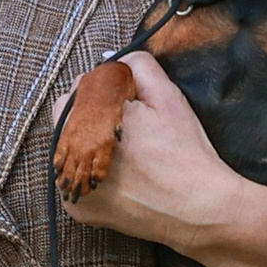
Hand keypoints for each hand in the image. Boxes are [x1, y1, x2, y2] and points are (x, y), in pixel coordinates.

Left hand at [51, 52, 241, 253]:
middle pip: (69, 120)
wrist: (198, 207)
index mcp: (90, 117)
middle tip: (130, 130)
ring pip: (70, 151)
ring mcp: (71, 183)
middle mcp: (72, 150)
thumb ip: (139, 66)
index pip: (79, 90)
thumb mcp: (169, 97)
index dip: (105, 93)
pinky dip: (94, 177)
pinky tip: (123, 179)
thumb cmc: (185, 151)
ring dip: (90, 147)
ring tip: (129, 156)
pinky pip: (76, 182)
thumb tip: (116, 59)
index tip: (128, 104)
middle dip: (93, 118)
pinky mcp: (78, 208)